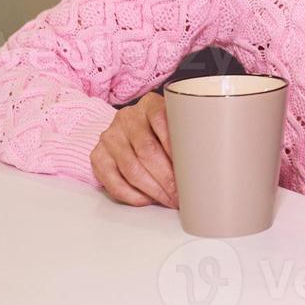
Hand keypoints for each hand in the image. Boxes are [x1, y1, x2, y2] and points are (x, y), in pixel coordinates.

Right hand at [90, 91, 177, 207]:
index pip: (162, 121)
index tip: (188, 166)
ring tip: (168, 200)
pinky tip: (147, 200)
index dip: (174, 146)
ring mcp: (110, 136)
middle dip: (166, 177)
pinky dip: (132, 195)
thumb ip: (186, 134)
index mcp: (149, 104)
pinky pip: (113, 181)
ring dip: (152, 190)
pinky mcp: (98, 155)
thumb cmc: (159, 130)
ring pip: (131, 169)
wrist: (126, 129)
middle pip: (147, 151)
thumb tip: (206, 164)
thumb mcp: (173, 122)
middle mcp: (127, 118)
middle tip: (181, 194)